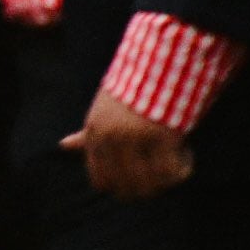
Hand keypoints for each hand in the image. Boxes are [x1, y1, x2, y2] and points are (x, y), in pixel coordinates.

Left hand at [64, 87, 198, 200]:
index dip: (122, 187)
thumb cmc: (132, 87)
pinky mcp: (161, 135)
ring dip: (166, 179)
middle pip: (127, 189)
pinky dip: (183, 167)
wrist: (161, 60)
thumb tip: (62, 146)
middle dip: (147, 188)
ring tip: (175, 159)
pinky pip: (172, 172)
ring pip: (150, 185)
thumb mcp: (102, 109)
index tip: (141, 178)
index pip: (100, 181)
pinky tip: (187, 151)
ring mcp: (135, 137)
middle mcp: (110, 137)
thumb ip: (86, 134)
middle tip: (162, 173)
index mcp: (94, 131)